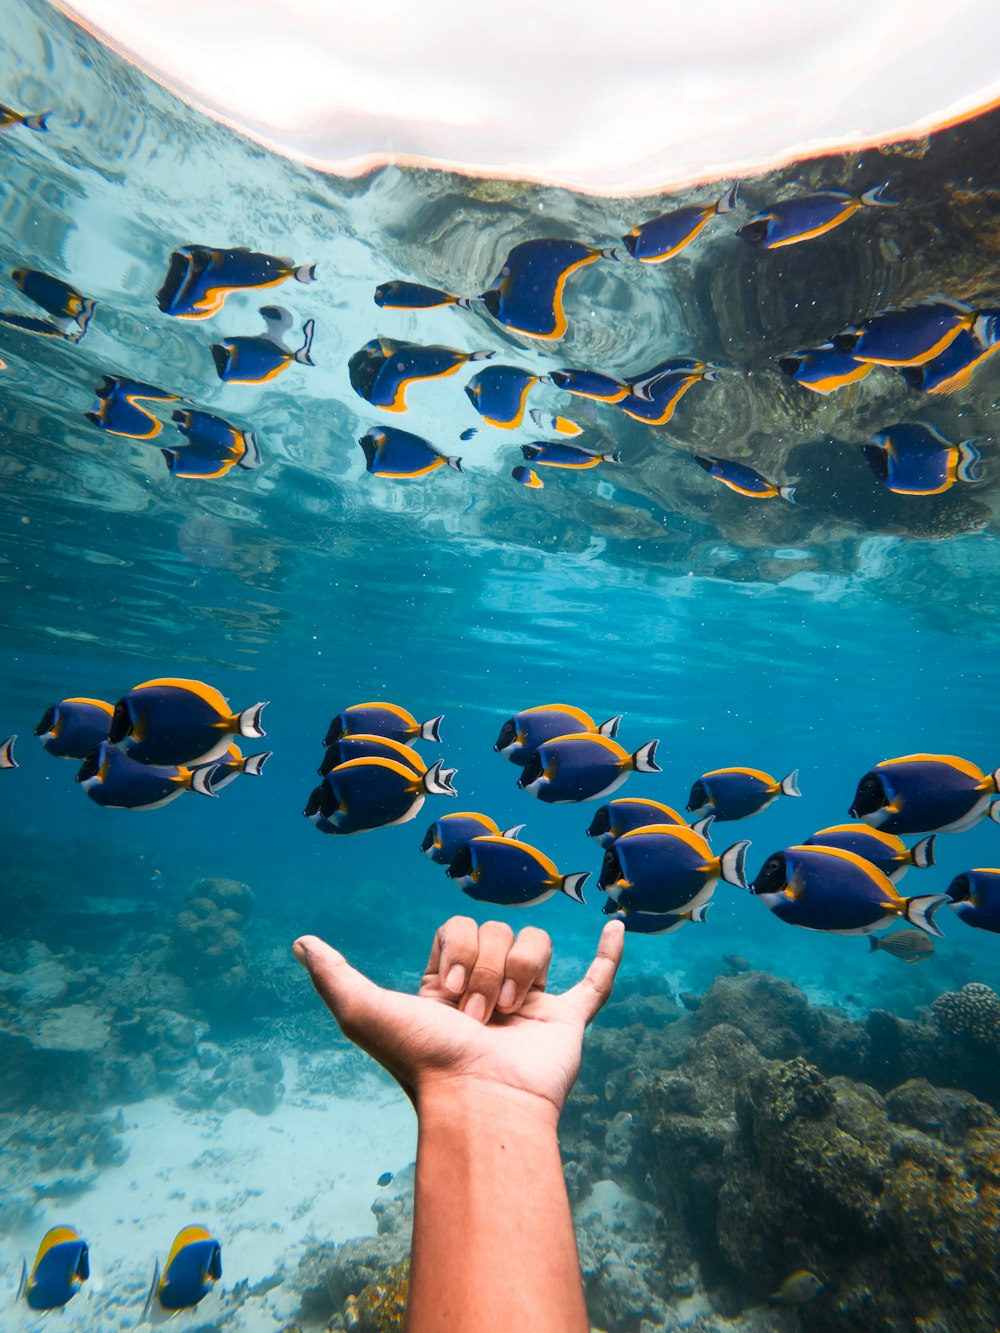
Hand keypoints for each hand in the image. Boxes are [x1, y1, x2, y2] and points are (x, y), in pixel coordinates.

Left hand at [292, 916, 623, 1117]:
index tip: (443, 992)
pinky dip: (609, 955)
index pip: (459, 928)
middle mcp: (488, 989)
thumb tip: (301, 944)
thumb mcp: (366, 1011)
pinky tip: (616, 928)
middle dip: (483, 967)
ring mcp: (531, 1003)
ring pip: (535, 944)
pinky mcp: (568, 1018)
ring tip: (507, 1015)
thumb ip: (335, 976)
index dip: (453, 951)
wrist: (480, 1101)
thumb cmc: (424, 1061)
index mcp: (448, 988)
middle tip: (476, 1015)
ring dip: (519, 972)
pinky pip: (595, 980)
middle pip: (496, 932)